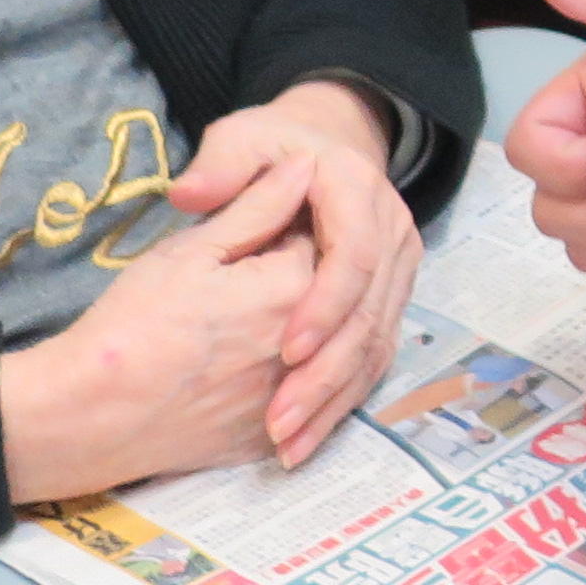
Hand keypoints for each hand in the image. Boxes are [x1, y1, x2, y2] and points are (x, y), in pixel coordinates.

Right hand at [0, 227, 315, 502]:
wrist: (91, 416)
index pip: (320, 237)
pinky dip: (274, 380)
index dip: (280, 228)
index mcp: (293, 289)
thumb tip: (304, 166)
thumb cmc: (134, 323)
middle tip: (223, 284)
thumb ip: (257, 207)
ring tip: (220, 327)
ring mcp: (290, 400)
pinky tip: (227, 369)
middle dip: (286, 278)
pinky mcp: (269, 441)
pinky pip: (289, 399)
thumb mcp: (190, 250)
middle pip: (321, 294)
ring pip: (310, 350)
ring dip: (287, 330)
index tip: (240, 236)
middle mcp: (309, 349)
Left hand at [168, 82, 423, 461]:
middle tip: (278, 421)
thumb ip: (219, 168)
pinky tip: (305, 441)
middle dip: (325, 374)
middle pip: (369, 314)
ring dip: (333, 401)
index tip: (284, 351)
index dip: (324, 307)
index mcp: (359, 190)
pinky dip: (340, 403)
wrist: (320, 148)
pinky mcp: (389, 302)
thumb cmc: (270, 149)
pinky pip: (374, 360)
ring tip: (286, 445)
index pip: (354, 257)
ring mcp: (397, 271)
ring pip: (376, 346)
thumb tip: (189, 192)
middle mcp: (392, 232)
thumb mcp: (241, 140)